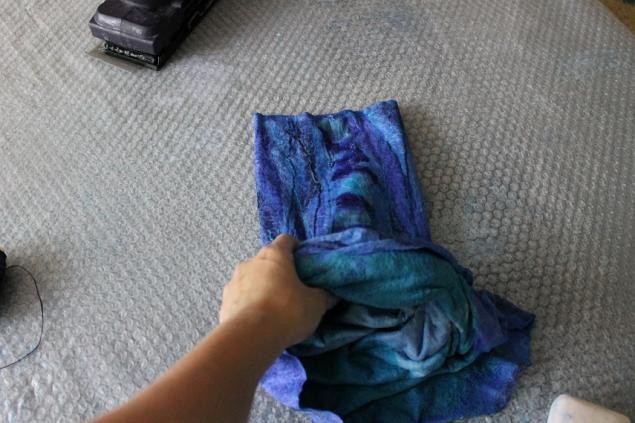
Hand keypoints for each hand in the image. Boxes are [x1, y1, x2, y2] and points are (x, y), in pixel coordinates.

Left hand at [220, 234, 332, 348]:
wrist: (249, 337)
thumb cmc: (287, 311)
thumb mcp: (315, 304)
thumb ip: (324, 296)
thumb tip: (332, 295)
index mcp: (274, 255)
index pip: (286, 240)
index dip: (297, 248)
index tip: (304, 261)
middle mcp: (251, 262)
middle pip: (267, 260)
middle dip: (278, 271)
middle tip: (291, 288)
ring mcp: (234, 281)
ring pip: (251, 278)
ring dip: (261, 287)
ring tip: (273, 307)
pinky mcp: (224, 301)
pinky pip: (240, 297)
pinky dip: (248, 303)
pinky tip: (258, 319)